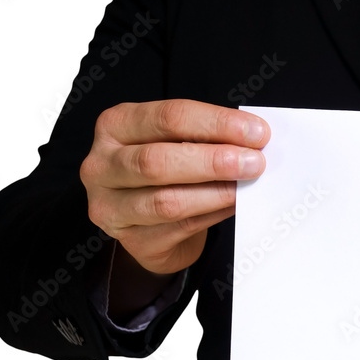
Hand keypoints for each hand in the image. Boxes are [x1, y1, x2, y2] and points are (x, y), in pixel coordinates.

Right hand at [80, 99, 269, 274]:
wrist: (151, 224)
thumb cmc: (167, 173)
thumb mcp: (177, 142)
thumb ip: (206, 138)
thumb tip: (253, 141)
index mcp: (116, 126)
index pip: (168, 118)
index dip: (217, 124)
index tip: (257, 132)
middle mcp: (103, 165)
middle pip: (157, 161)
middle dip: (213, 161)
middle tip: (255, 162)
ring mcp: (111, 206)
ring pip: (167, 201)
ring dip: (216, 192)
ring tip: (246, 186)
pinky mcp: (133, 240)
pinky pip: (180, 228)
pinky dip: (213, 215)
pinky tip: (234, 205)